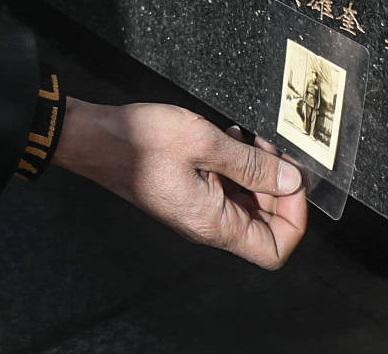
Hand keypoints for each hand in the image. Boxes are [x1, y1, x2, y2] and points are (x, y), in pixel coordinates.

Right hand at [52, 98, 309, 269]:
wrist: (92, 139)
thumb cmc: (139, 141)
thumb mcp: (204, 142)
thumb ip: (252, 164)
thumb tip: (290, 180)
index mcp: (214, 224)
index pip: (274, 249)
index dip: (295, 218)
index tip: (292, 181)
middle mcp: (207, 225)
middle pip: (263, 226)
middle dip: (276, 187)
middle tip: (270, 151)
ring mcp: (196, 210)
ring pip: (245, 206)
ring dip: (255, 173)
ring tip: (247, 140)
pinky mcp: (187, 193)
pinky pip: (225, 191)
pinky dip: (235, 167)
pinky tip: (228, 139)